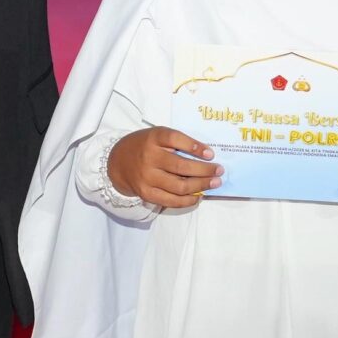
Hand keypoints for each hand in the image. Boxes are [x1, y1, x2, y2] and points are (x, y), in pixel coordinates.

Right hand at [107, 127, 221, 208]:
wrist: (117, 162)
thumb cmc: (144, 146)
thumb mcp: (156, 136)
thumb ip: (176, 142)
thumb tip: (206, 157)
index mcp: (152, 139)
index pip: (175, 139)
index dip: (194, 146)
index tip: (210, 153)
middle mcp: (149, 158)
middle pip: (181, 166)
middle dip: (205, 170)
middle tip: (219, 170)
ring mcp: (147, 177)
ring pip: (180, 186)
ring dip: (201, 185)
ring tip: (214, 183)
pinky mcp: (146, 193)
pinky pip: (171, 200)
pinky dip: (188, 200)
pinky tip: (199, 195)